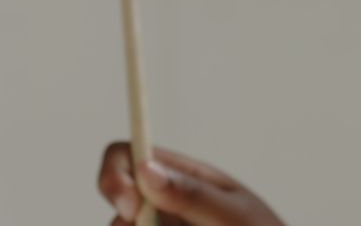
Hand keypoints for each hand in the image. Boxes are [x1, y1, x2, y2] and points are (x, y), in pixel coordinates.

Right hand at [98, 141, 285, 225]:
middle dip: (123, 219)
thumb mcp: (234, 215)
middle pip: (114, 196)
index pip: (129, 154)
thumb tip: (146, 168)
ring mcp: (157, 224)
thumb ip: (192, 195)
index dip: (114, 173)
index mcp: (181, 176)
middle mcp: (161, 200)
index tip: (130, 205)